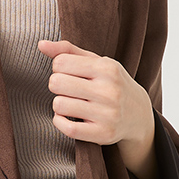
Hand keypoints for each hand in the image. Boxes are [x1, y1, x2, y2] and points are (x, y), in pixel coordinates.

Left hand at [37, 37, 157, 178]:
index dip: (59, 68)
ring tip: (72, 103)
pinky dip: (59, 122)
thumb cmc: (111, 83)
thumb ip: (68, 51)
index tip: (69, 73)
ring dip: (59, 104)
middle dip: (57, 85)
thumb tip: (40, 44)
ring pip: (58, 105)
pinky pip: (67, 128)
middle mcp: (109, 91)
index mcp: (107, 68)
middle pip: (56, 83)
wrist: (138, 114)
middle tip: (69, 89)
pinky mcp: (103, 134)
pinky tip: (67, 117)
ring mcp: (107, 114)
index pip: (60, 62)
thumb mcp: (96, 62)